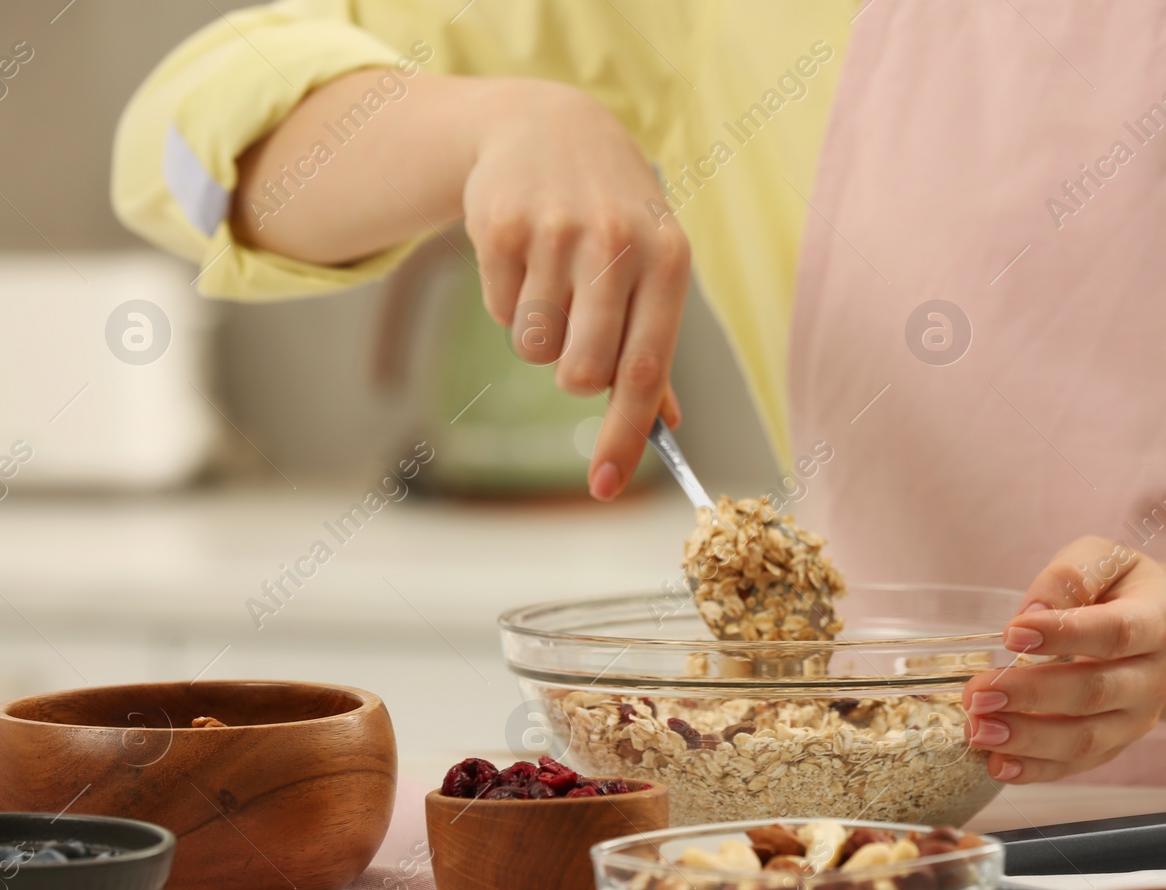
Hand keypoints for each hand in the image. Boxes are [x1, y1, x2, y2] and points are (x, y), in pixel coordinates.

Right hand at [462, 79, 688, 499]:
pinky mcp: (499, 225)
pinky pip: (498, 311)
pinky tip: (525, 255)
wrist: (550, 127)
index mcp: (667, 261)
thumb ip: (655, 346)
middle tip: (576, 335)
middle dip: (572, 375)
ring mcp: (555, 231)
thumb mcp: (653, 264)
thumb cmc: (614, 215)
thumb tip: (667, 427)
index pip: (644, 370)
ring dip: (539, 333)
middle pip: (580, 372)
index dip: (624, 436)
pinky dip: (508, 298)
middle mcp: (615, 244)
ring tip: (553, 280)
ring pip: (533, 347)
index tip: (604, 485)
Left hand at [962, 536, 1165, 783]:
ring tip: (979, 731)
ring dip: (1028, 739)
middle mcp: (1157, 677)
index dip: (1063, 634)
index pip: (1115, 633)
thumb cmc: (1118, 587)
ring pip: (1086, 739)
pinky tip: (997, 765)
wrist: (1153, 629)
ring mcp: (1139, 718)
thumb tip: (1032, 612)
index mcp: (1160, 622)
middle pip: (1095, 693)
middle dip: (1032, 695)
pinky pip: (1077, 765)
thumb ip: (1071, 576)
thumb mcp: (1103, 559)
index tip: (1011, 634)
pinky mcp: (1116, 745)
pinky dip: (1036, 770)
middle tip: (978, 692)